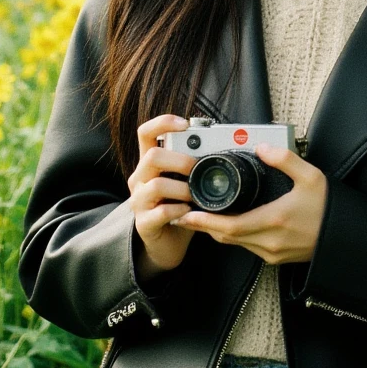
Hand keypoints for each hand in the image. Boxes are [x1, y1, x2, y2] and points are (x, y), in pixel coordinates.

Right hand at [127, 114, 198, 281]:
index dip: (162, 123)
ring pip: (156, 185)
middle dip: (180, 160)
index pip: (145, 133)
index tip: (184, 124)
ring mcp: (139, 202)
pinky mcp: (144, 224)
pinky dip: (179, 210)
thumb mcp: (184, 181)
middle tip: (197, 168)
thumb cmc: (179, 207)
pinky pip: (161, 212)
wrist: (167, 245)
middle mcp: (140, 179)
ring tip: (195, 195)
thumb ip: (193, 163)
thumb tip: (227, 144)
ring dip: (183, 189)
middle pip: (152, 156)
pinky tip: (188, 211)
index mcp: (149, 164)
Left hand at [168, 144, 327, 264]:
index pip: (229, 226)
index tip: (187, 213)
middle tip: (186, 213)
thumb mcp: (310, 176)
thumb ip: (285, 159)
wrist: (345, 236)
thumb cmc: (329, 208)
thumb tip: (263, 147)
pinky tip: (230, 224)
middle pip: (227, 237)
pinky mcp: (276, 257)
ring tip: (203, 216)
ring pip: (236, 243)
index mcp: (274, 220)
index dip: (204, 222)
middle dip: (204, 226)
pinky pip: (248, 247)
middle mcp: (270, 241)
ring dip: (218, 231)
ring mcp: (273, 253)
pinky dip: (234, 235)